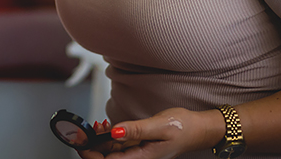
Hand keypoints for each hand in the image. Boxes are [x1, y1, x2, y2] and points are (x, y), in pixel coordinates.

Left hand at [78, 108, 210, 158]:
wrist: (199, 128)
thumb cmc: (184, 127)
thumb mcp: (159, 126)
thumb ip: (136, 129)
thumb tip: (114, 131)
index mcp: (142, 157)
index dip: (91, 154)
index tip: (81, 141)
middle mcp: (138, 157)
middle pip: (107, 158)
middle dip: (92, 146)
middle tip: (84, 130)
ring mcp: (138, 152)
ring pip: (111, 151)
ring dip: (100, 140)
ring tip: (96, 125)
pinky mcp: (139, 145)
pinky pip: (119, 145)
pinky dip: (109, 136)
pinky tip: (106, 126)